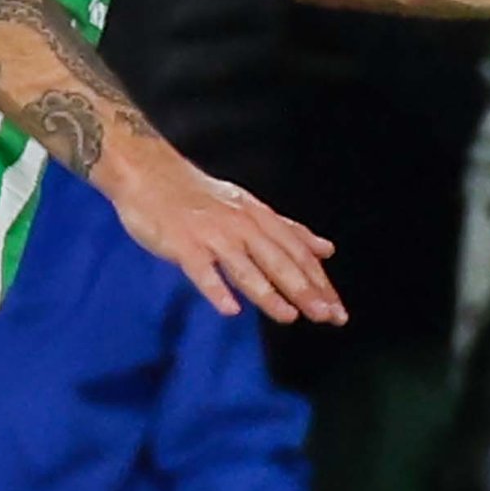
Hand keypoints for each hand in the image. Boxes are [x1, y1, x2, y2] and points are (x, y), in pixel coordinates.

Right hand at [111, 148, 345, 324]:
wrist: (151, 173)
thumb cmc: (201, 197)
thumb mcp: (252, 208)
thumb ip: (289, 231)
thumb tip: (327, 249)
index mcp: (260, 218)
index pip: (298, 253)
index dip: (320, 282)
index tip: (338, 310)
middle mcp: (242, 225)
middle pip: (279, 261)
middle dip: (306, 290)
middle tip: (327, 317)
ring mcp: (212, 235)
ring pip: (245, 267)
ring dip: (269, 293)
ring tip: (289, 317)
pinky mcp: (183, 244)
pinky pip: (202, 270)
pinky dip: (216, 289)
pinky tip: (230, 310)